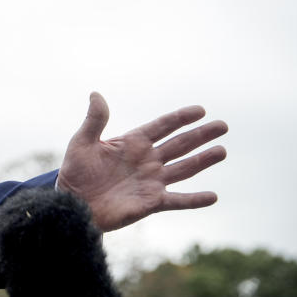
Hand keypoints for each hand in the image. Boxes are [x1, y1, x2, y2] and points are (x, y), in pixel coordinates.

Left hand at [57, 92, 226, 231]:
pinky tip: (213, 196)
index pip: (162, 126)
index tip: (200, 110)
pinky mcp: (152, 202)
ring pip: (184, 168)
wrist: (74, 203)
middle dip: (201, 135)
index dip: (180, 118)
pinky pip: (178, 201)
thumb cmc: (76, 171)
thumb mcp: (82, 142)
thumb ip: (94, 120)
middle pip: (180, 144)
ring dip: (203, 161)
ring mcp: (152, 181)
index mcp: (133, 142)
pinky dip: (195, 200)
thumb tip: (95, 94)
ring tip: (222, 151)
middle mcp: (147, 160)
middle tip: (223, 125)